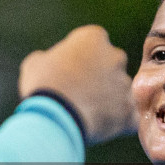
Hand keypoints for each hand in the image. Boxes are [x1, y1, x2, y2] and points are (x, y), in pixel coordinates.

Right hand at [18, 25, 134, 143]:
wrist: (55, 117)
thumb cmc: (42, 85)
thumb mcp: (35, 63)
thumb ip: (50, 58)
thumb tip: (50, 63)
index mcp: (94, 38)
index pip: (94, 43)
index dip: (82, 58)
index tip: (70, 71)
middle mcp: (116, 56)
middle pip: (111, 65)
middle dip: (100, 76)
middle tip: (81, 92)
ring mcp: (125, 85)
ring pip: (120, 91)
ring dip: (109, 100)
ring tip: (87, 113)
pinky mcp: (129, 111)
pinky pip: (129, 117)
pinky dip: (119, 122)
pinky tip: (102, 127)